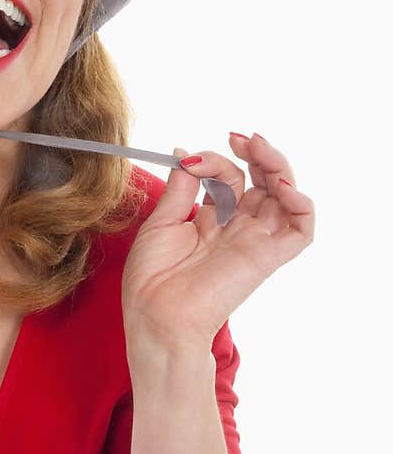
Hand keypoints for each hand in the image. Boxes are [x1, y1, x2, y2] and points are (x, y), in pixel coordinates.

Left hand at [121, 131, 314, 351]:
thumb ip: (181, 187)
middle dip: (257, 154)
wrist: (156, 316)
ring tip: (259, 148)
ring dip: (279, 166)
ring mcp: (255, 241)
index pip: (229, 178)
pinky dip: (301, 203)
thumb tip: (185, 152)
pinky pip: (302, 230)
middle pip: (264, 182)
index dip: (214, 161)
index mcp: (214, 221)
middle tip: (240, 138)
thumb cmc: (152, 279)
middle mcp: (239, 229)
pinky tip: (281, 185)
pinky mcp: (267, 258)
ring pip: (287, 197)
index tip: (189, 160)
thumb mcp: (162, 222)